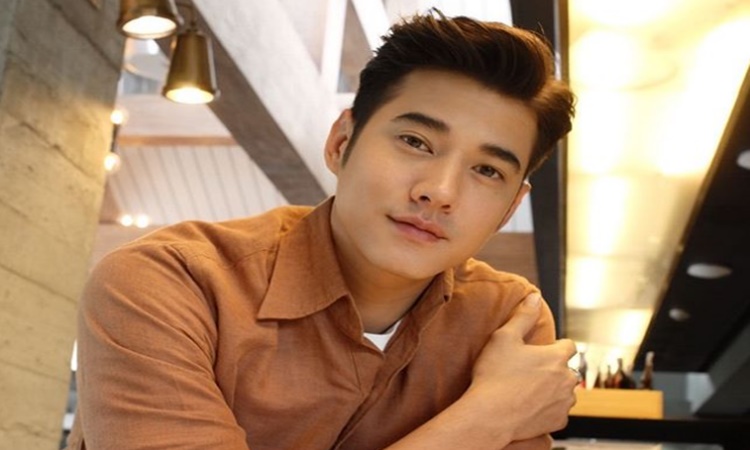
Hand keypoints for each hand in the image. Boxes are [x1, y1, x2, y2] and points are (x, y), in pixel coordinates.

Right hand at [466, 293, 577, 441]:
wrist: (490, 416)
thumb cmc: (494, 375)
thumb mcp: (504, 338)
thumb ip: (523, 316)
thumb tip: (535, 296)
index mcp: (557, 357)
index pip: (569, 345)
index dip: (557, 346)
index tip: (542, 351)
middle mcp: (567, 379)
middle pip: (568, 370)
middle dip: (554, 370)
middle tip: (529, 372)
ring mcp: (564, 402)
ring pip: (564, 392)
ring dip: (553, 390)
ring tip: (528, 391)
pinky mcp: (558, 422)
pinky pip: (558, 412)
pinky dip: (548, 409)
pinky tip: (529, 408)